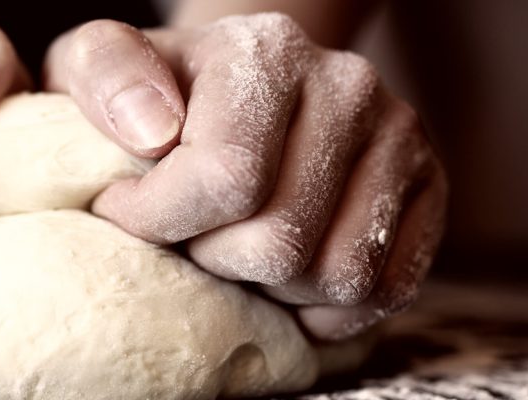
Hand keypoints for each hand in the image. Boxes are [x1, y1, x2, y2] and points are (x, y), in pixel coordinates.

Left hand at [44, 13, 447, 339]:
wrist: (236, 87)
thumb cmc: (156, 92)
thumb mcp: (99, 64)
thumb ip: (104, 74)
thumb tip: (153, 130)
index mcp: (267, 51)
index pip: (225, 178)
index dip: (158, 220)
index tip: (124, 209)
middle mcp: (347, 85)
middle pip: (279, 241)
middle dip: (211, 258)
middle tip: (188, 232)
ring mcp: (398, 136)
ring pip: (337, 276)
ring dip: (269, 286)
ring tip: (233, 248)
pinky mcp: (428, 187)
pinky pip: (385, 288)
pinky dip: (327, 306)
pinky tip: (282, 275)